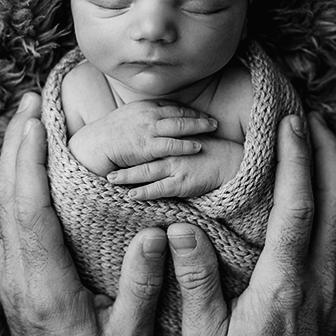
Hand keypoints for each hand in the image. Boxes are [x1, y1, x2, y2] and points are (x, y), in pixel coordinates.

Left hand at [0, 92, 170, 335]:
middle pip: (8, 197)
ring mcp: (10, 274)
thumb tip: (156, 234)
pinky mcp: (11, 275)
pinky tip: (22, 164)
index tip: (36, 125)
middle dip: (16, 145)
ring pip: (1, 205)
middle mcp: (19, 274)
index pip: (32, 213)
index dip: (31, 164)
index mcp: (47, 285)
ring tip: (23, 120)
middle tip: (27, 102)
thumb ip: (142, 286)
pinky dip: (11, 182)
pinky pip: (5, 217)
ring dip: (10, 159)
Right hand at [68, 100, 217, 175]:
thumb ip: (143, 117)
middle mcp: (149, 114)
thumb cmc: (109, 135)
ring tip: (213, 128)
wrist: (95, 144)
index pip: (172, 106)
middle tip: (214, 121)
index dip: (189, 110)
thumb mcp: (127, 118)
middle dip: (199, 116)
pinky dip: (186, 145)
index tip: (201, 114)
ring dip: (198, 126)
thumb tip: (155, 120)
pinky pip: (171, 144)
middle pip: (180, 113)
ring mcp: (148, 129)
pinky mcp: (146, 145)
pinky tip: (199, 147)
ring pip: (179, 125)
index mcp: (144, 106)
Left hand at [106, 136, 243, 199]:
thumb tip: (160, 143)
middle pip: (140, 154)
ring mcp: (175, 166)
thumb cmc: (212, 152)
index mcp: (172, 139)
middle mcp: (171, 151)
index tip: (111, 146)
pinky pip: (159, 189)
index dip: (128, 144)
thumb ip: (174, 141)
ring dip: (126, 176)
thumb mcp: (190, 139)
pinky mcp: (182, 182)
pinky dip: (144, 192)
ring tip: (110, 179)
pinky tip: (131, 196)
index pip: (146, 140)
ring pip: (145, 171)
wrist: (231, 162)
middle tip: (104, 161)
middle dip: (121, 158)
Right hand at [166, 112, 335, 335]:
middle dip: (329, 154)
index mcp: (283, 285)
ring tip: (326, 148)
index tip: (292, 123)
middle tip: (317, 119)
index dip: (297, 160)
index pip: (298, 207)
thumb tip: (180, 230)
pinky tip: (334, 202)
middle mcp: (323, 283)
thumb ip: (195, 280)